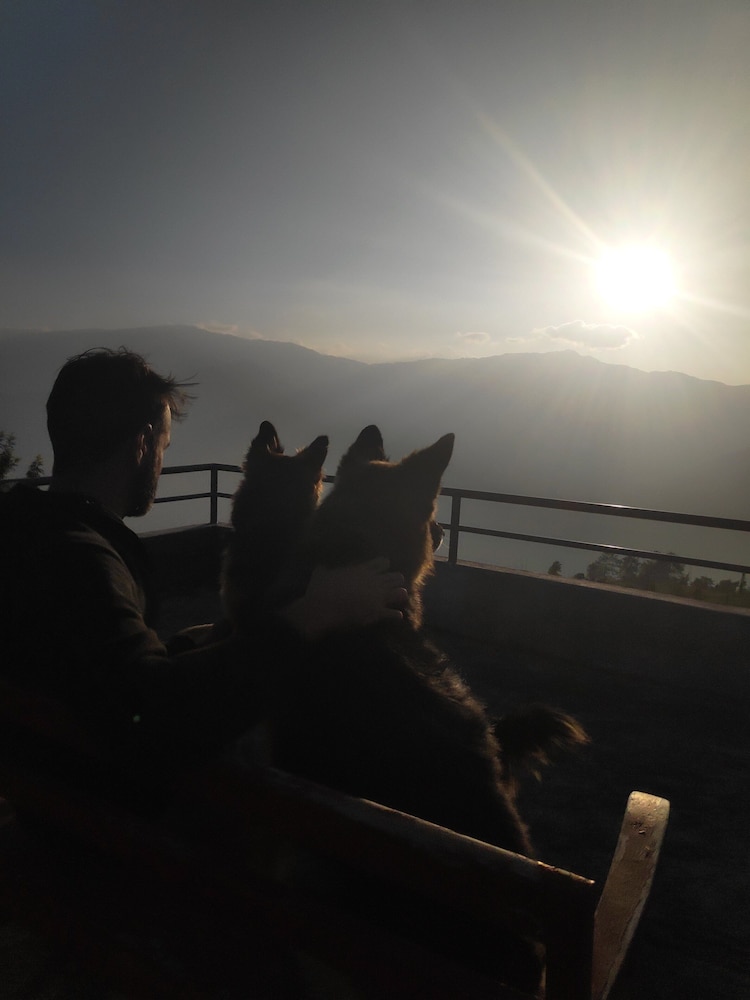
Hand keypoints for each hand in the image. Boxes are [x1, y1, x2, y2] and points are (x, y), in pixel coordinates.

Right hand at [281, 557, 407, 638]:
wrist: (323, 609)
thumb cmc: (321, 590)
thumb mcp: (320, 574)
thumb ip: (324, 569)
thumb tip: (321, 567)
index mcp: (362, 570)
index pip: (382, 563)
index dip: (384, 566)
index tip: (383, 569)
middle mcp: (374, 581)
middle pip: (396, 577)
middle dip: (396, 581)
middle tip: (393, 585)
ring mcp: (378, 597)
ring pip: (400, 593)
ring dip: (400, 596)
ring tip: (399, 599)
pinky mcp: (377, 612)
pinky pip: (394, 614)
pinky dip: (396, 615)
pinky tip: (398, 616)